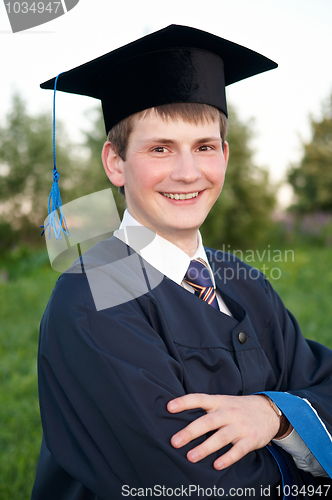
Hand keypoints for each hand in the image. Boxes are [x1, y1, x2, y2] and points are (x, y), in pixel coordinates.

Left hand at [167, 393, 284, 469]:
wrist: (269, 411)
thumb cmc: (238, 408)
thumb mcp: (223, 401)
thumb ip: (206, 407)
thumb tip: (181, 416)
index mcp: (219, 402)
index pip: (199, 399)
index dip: (184, 402)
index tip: (169, 407)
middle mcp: (228, 412)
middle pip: (207, 421)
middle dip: (190, 432)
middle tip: (175, 441)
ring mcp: (240, 426)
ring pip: (221, 437)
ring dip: (205, 448)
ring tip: (191, 457)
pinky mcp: (250, 439)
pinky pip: (238, 450)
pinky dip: (227, 458)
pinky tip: (216, 465)